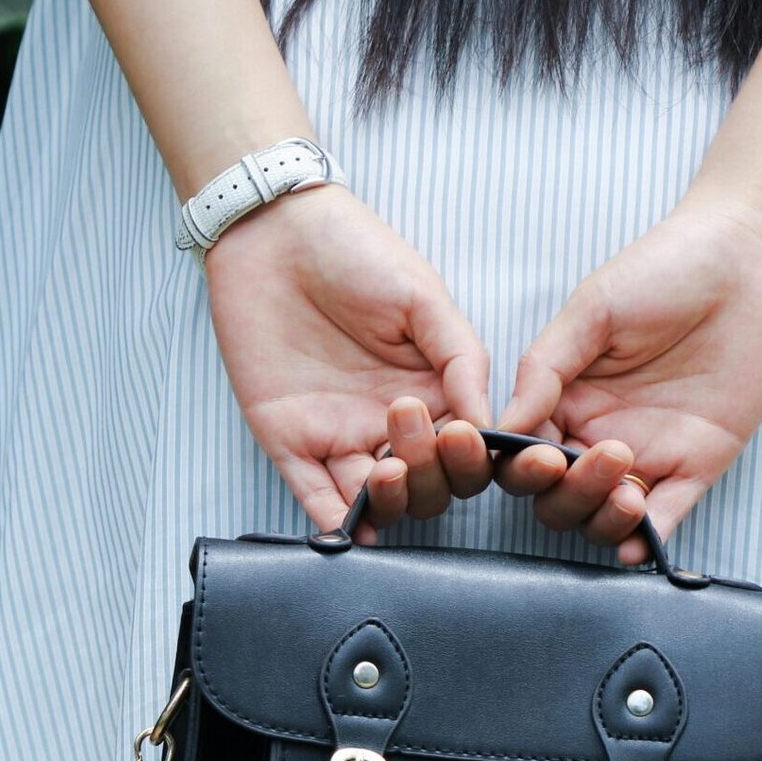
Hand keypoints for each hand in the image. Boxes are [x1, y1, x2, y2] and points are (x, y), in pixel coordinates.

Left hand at [203, 183, 496, 538]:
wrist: (272, 230)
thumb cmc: (354, 251)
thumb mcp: (424, 297)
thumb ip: (462, 359)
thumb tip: (489, 424)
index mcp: (433, 391)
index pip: (465, 451)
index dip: (471, 457)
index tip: (464, 435)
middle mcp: (391, 424)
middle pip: (428, 485)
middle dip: (431, 474)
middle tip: (411, 428)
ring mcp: (341, 436)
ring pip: (379, 500)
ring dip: (391, 502)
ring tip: (386, 473)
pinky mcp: (290, 439)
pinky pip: (315, 494)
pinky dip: (334, 521)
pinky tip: (352, 529)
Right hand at [494, 193, 761, 565]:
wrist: (748, 259)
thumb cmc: (665, 269)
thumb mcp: (592, 310)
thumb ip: (544, 368)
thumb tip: (501, 426)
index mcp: (565, 398)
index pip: (523, 455)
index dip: (521, 467)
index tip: (540, 456)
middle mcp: (598, 433)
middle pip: (558, 497)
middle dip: (565, 495)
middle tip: (599, 457)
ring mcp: (649, 453)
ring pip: (604, 516)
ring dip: (601, 518)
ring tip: (624, 492)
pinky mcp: (698, 464)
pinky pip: (666, 517)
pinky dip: (647, 539)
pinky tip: (638, 540)